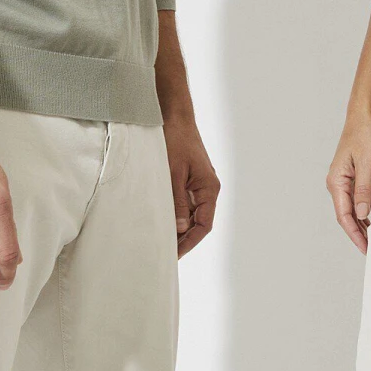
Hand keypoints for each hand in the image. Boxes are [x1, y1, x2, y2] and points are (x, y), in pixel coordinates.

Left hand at [165, 112, 220, 255]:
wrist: (174, 116)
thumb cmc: (176, 140)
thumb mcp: (173, 173)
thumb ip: (177, 201)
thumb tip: (179, 227)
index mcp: (209, 188)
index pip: (204, 225)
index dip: (190, 242)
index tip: (176, 254)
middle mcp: (207, 190)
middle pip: (198, 223)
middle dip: (184, 239)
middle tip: (166, 253)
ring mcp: (197, 186)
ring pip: (190, 215)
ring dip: (178, 228)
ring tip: (161, 241)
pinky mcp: (188, 181)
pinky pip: (184, 204)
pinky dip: (175, 215)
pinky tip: (162, 222)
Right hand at [326, 106, 370, 253]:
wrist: (361, 118)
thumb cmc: (363, 136)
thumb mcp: (367, 163)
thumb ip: (364, 189)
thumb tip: (363, 214)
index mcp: (336, 182)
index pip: (344, 216)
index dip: (355, 234)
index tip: (366, 248)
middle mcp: (336, 184)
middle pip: (346, 217)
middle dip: (358, 235)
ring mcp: (342, 182)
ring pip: (351, 211)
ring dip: (361, 226)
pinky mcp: (350, 179)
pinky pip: (355, 201)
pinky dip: (364, 213)